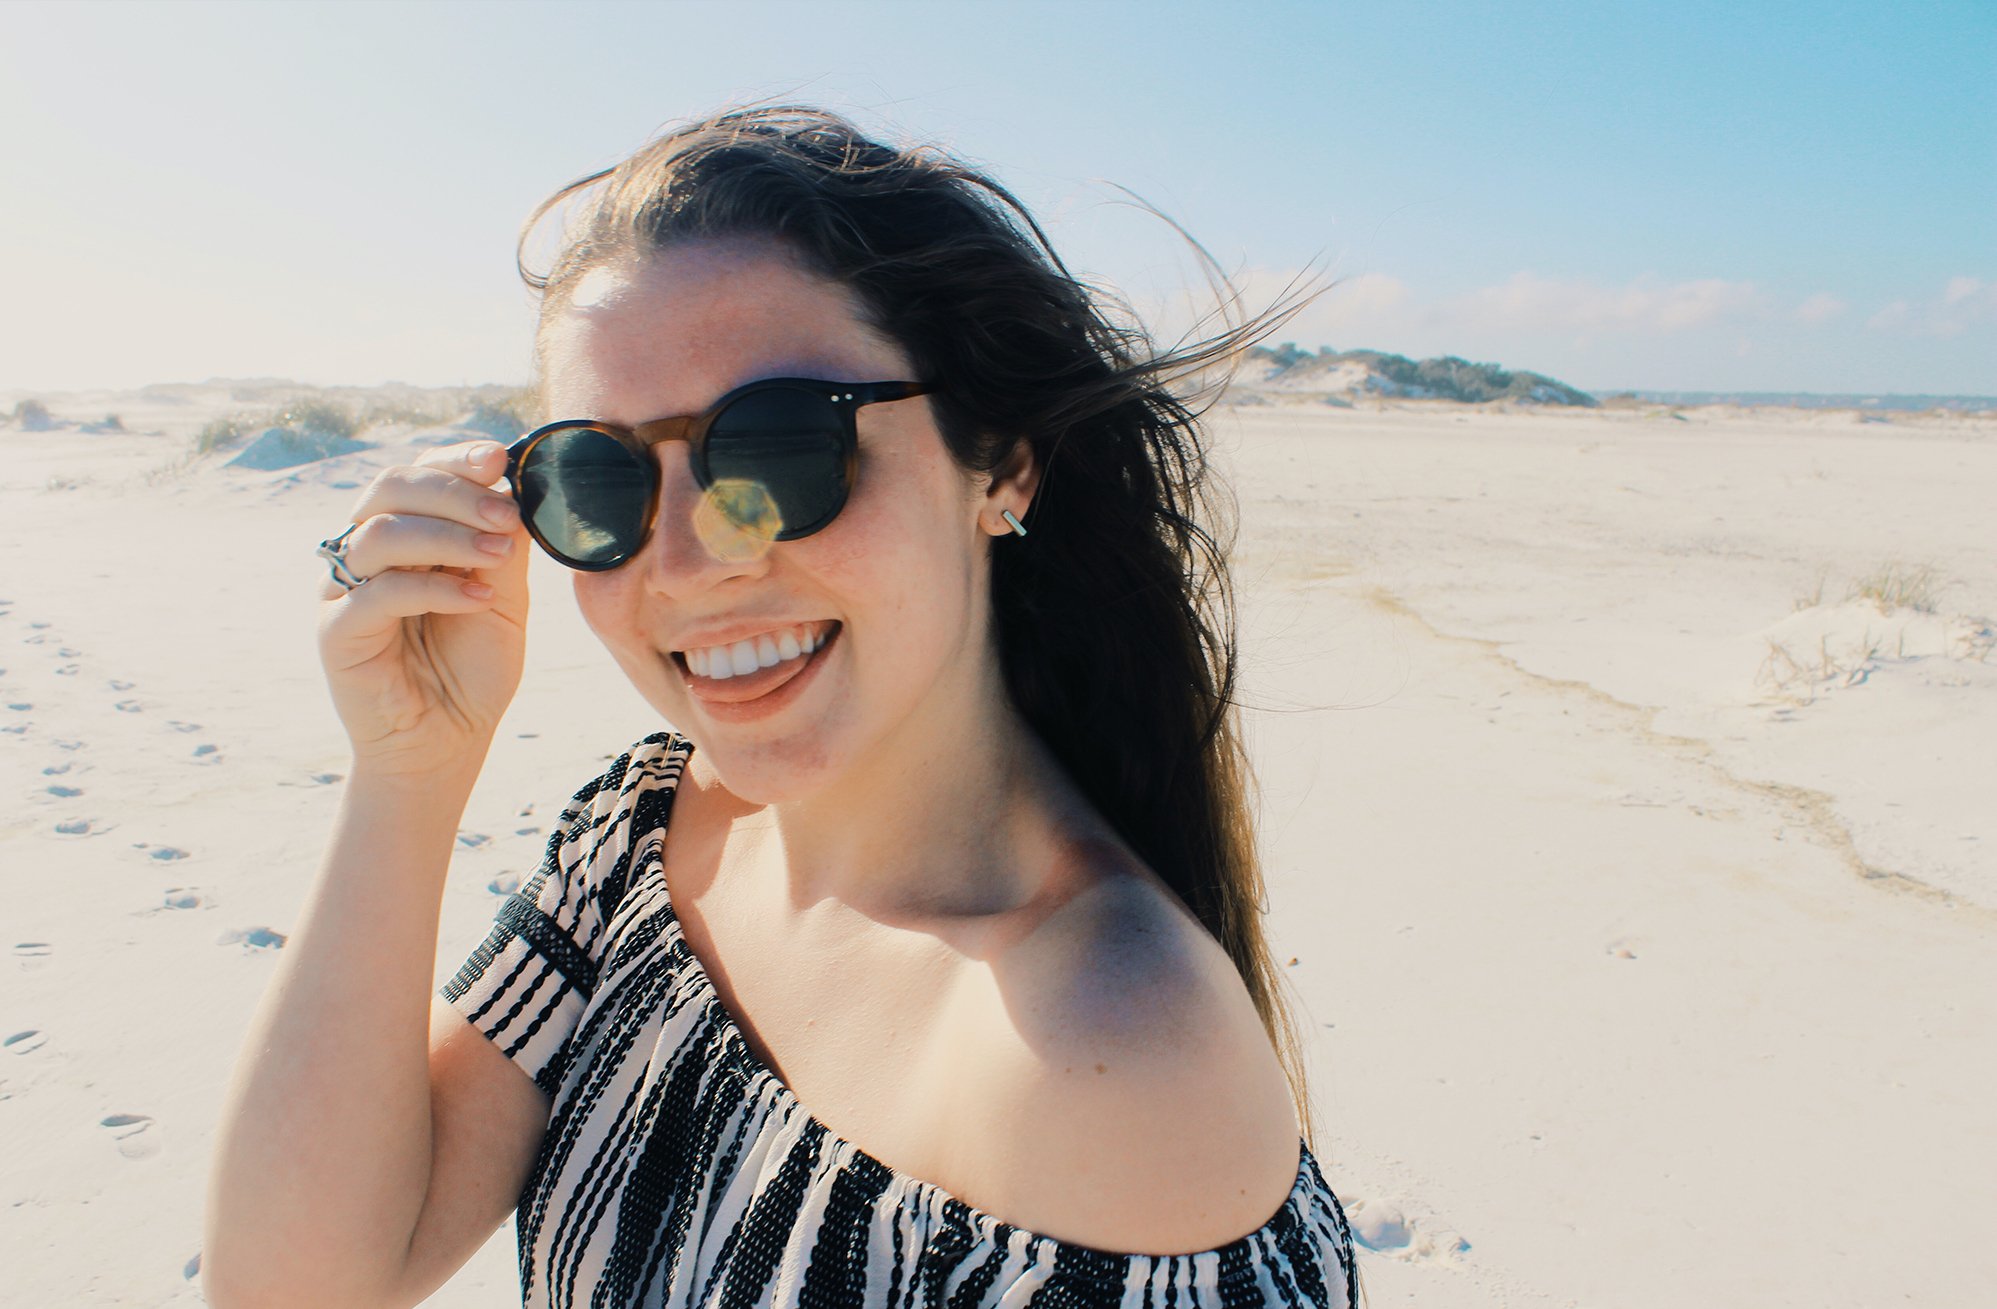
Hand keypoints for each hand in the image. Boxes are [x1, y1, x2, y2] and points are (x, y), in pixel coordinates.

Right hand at [315, 441, 529, 777]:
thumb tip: (512, 487)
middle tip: (506, 516)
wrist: (448, 742)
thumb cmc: (472, 668)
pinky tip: (476, 599)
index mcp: (404, 535)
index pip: (418, 474)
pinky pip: (377, 592)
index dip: (455, 459)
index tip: (501, 459)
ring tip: (498, 558)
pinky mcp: (335, 632)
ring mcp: (342, 589)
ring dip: (448, 536)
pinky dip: (434, 588)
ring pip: (381, 532)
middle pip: (391, 488)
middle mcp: (364, 553)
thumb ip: (502, 545)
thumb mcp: (503, 597)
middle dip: (455, 493)